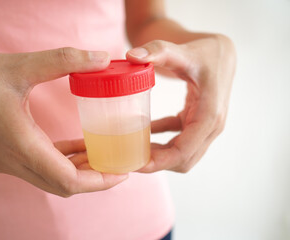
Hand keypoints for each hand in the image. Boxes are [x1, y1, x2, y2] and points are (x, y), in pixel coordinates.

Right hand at [0, 48, 127, 196]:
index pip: (67, 181)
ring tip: (103, 156)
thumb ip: (63, 60)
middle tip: (118, 166)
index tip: (122, 173)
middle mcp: (14, 161)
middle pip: (63, 185)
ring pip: (52, 178)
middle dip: (94, 180)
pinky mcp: (6, 154)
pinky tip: (79, 147)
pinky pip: (42, 166)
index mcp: (21, 144)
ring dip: (79, 171)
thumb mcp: (20, 66)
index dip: (99, 182)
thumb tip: (101, 58)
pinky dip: (64, 161)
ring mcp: (8, 161)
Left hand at [126, 35, 235, 172]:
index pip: (183, 151)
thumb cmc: (205, 52)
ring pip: (182, 154)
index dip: (159, 162)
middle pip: (183, 159)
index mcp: (209, 115)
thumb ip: (158, 51)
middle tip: (130, 159)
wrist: (221, 52)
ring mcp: (206, 126)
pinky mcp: (198, 122)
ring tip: (134, 150)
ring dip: (160, 156)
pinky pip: (179, 139)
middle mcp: (211, 126)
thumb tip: (132, 55)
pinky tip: (145, 134)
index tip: (136, 164)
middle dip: (157, 163)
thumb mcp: (182, 51)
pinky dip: (163, 141)